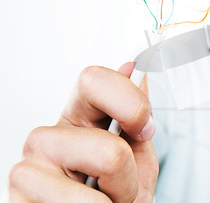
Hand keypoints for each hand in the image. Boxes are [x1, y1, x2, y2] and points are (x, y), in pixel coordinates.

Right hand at [7, 63, 158, 201]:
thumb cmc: (112, 195)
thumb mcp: (135, 154)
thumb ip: (134, 115)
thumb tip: (131, 66)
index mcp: (76, 118)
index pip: (93, 80)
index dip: (130, 103)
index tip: (145, 131)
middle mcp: (47, 138)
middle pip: (110, 148)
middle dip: (128, 177)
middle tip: (117, 189)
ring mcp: (27, 169)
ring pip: (104, 175)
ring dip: (117, 200)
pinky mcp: (17, 199)